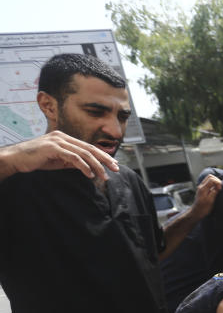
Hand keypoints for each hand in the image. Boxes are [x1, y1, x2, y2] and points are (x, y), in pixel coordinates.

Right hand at [0, 131, 118, 181]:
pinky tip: (89, 174)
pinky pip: (73, 158)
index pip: (88, 146)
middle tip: (116, 169)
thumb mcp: (58, 161)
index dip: (103, 155)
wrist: (16, 159)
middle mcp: (62, 137)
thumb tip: (88, 167)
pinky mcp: (52, 148)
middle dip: (105, 159)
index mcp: (65, 138)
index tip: (114, 164)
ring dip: (96, 165)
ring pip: (84, 153)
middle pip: (90, 148)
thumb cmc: (36, 160)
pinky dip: (83, 166)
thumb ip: (72, 161)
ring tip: (103, 175)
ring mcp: (57, 141)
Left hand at [189, 174, 220, 218]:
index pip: (212, 179)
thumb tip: (218, 186)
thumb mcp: (210, 201)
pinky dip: (213, 184)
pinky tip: (215, 190)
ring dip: (215, 182)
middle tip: (219, 187)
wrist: (197, 212)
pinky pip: (208, 183)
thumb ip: (214, 192)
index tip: (220, 189)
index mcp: (203, 189)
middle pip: (210, 176)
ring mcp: (201, 187)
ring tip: (218, 188)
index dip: (218, 182)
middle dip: (217, 180)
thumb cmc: (203, 208)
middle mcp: (201, 186)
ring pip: (209, 179)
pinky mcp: (202, 190)